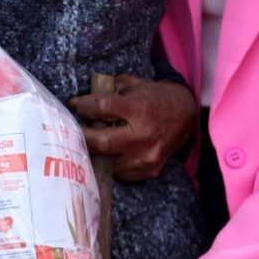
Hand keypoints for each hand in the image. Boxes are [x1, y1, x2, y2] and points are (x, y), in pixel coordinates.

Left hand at [69, 74, 196, 181]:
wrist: (185, 116)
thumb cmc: (155, 97)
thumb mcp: (135, 84)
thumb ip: (110, 88)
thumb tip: (85, 97)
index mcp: (139, 109)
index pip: (102, 108)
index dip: (83, 106)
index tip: (74, 104)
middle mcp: (143, 134)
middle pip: (100, 142)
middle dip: (81, 136)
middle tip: (72, 130)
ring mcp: (147, 156)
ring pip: (108, 163)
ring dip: (94, 154)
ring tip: (86, 144)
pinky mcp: (150, 170)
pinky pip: (121, 174)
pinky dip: (110, 165)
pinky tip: (104, 155)